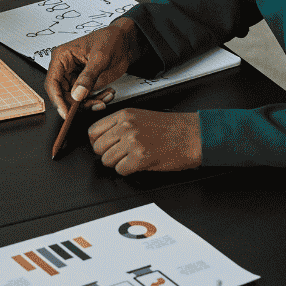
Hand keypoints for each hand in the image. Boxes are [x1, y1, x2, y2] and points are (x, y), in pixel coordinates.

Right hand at [44, 19, 137, 114]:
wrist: (125, 42)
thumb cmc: (110, 40)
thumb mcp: (100, 57)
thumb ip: (88, 77)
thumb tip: (77, 94)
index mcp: (62, 57)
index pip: (52, 83)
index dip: (57, 100)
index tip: (66, 113)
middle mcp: (66, 69)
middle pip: (63, 95)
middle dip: (78, 104)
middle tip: (95, 104)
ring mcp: (76, 77)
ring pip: (75, 100)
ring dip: (91, 102)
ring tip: (106, 97)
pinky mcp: (85, 83)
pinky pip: (86, 98)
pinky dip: (97, 100)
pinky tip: (108, 93)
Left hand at [86, 109, 201, 174]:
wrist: (193, 136)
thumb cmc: (172, 128)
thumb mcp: (141, 117)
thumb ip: (120, 125)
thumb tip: (103, 140)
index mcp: (124, 115)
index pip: (93, 131)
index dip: (98, 142)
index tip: (105, 146)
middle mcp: (126, 126)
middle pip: (98, 147)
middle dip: (107, 154)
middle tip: (122, 155)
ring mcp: (132, 142)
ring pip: (107, 161)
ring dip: (118, 164)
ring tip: (132, 159)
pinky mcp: (140, 157)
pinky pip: (120, 170)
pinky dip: (128, 171)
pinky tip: (139, 164)